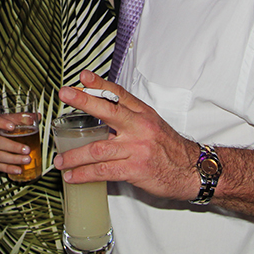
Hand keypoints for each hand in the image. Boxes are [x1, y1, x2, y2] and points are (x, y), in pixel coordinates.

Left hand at [54, 70, 200, 200]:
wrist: (193, 170)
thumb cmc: (169, 148)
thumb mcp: (152, 124)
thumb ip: (129, 117)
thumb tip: (100, 112)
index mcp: (143, 114)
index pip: (119, 93)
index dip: (100, 83)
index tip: (83, 76)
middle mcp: (139, 127)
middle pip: (108, 111)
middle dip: (84, 101)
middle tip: (64, 94)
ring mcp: (136, 149)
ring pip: (98, 149)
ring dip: (74, 155)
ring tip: (60, 160)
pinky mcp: (135, 169)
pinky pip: (103, 171)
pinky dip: (84, 174)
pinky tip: (73, 176)